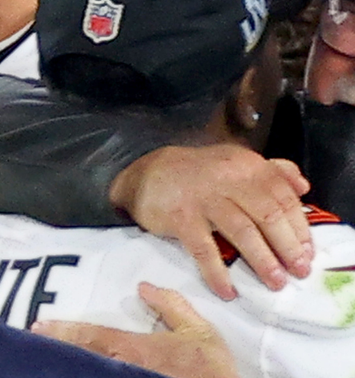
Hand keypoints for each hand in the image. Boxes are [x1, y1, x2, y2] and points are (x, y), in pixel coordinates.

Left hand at [32, 282, 237, 377]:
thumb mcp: (200, 333)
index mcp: (135, 349)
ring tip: (43, 354)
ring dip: (68, 360)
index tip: (39, 325)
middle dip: (57, 345)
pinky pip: (100, 377)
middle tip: (33, 338)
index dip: (64, 329)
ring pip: (89, 368)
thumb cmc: (211, 371)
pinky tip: (72, 368)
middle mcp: (123, 368)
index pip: (92, 335)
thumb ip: (172, 307)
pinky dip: (83, 371)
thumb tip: (144, 287)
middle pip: (81, 355)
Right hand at [109, 143, 311, 298]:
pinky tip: (228, 290)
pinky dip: (217, 273)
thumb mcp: (234, 162)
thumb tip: (303, 187)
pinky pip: (204, 249)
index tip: (307, 252)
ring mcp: (203, 198)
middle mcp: (227, 178)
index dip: (299, 228)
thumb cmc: (197, 175)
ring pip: (242, 231)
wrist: (145, 175)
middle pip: (268, 214)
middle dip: (287, 247)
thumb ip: (270, 171)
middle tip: (298, 272)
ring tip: (275, 283)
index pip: (283, 197)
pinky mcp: (180, 217)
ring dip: (262, 261)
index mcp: (246, 165)